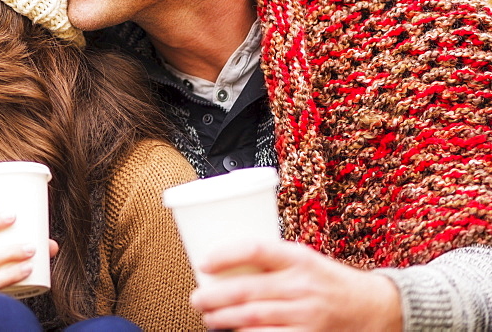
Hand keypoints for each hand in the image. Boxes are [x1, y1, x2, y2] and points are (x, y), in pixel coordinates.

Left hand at [190, 240, 401, 331]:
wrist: (374, 307)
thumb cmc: (328, 280)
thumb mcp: (303, 259)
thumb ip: (270, 261)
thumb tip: (220, 264)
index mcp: (299, 257)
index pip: (256, 249)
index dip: (226, 255)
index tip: (204, 262)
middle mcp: (303, 285)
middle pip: (248, 291)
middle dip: (215, 298)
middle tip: (196, 299)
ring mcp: (307, 314)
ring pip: (255, 318)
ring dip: (225, 320)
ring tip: (209, 318)